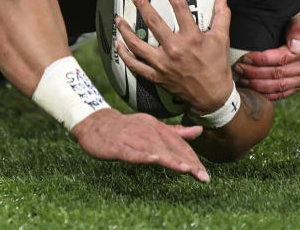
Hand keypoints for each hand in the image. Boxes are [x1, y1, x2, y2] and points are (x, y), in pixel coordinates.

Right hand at [71, 108, 208, 180]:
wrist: (96, 123)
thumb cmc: (126, 128)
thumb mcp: (152, 126)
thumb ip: (175, 131)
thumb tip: (199, 130)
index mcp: (156, 126)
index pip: (178, 143)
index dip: (192, 157)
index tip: (204, 172)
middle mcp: (146, 130)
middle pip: (170, 147)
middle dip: (188, 162)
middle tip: (203, 176)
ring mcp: (132, 138)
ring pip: (155, 150)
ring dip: (171, 159)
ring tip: (187, 169)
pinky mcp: (118, 146)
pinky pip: (132, 152)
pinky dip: (143, 155)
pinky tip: (154, 159)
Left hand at [117, 0, 234, 114]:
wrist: (213, 96)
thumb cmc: (217, 66)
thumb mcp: (222, 38)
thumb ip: (222, 15)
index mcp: (192, 38)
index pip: (179, 8)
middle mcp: (175, 49)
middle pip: (153, 22)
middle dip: (142, 5)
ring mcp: (164, 64)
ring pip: (137, 44)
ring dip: (125, 30)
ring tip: (118, 19)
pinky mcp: (157, 76)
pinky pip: (135, 65)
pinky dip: (124, 55)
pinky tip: (118, 44)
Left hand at [233, 12, 299, 99]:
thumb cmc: (294, 27)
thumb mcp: (297, 22)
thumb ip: (296, 30)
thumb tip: (294, 45)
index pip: (281, 58)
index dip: (261, 59)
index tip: (245, 58)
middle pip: (278, 74)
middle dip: (255, 73)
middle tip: (238, 68)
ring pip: (278, 86)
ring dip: (257, 85)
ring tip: (242, 79)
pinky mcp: (298, 88)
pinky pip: (281, 94)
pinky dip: (266, 94)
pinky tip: (252, 90)